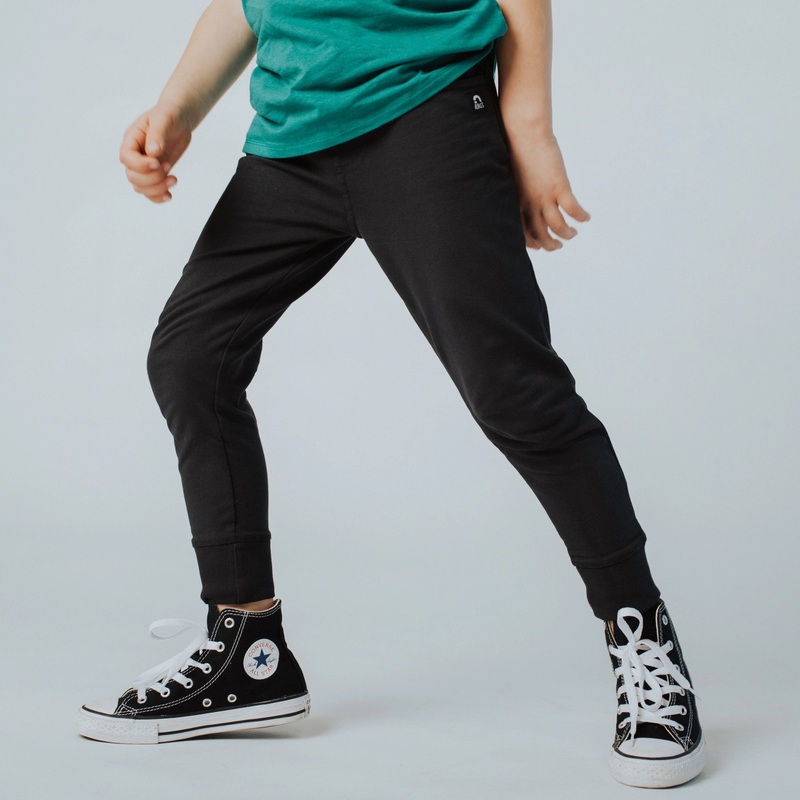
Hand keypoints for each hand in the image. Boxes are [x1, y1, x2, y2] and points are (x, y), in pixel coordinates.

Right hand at [119, 105, 192, 202]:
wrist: (179, 120)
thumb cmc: (169, 115)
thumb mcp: (163, 119)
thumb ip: (157, 134)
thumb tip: (153, 152)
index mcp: (132, 140)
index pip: (126, 159)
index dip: (140, 165)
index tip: (158, 162)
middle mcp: (135, 155)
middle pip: (132, 177)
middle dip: (152, 178)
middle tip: (169, 166)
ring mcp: (144, 167)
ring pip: (140, 187)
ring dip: (157, 189)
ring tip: (174, 179)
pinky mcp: (154, 174)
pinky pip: (149, 193)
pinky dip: (158, 197)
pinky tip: (169, 195)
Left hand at [502, 124, 590, 250]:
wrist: (524, 133)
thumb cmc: (518, 150)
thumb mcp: (514, 177)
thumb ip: (520, 190)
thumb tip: (527, 195)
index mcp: (517, 203)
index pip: (522, 232)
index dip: (532, 243)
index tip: (539, 247)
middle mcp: (529, 204)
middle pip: (540, 234)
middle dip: (550, 245)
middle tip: (559, 246)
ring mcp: (544, 197)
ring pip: (557, 227)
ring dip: (567, 234)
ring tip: (573, 234)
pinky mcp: (559, 186)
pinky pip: (572, 209)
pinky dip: (580, 217)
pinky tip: (586, 218)